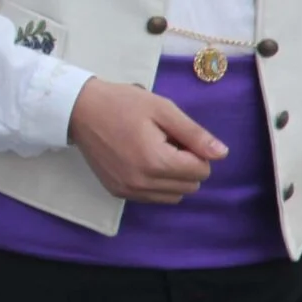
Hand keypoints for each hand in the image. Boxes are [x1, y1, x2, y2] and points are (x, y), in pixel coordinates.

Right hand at [66, 77, 225, 202]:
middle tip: (165, 141)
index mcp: (156, 161)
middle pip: (191, 185)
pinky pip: (153, 198)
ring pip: (174, 196)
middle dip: (186, 164)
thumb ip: (194, 134)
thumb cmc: (123, 104)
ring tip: (154, 152)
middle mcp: (142, 183)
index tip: (175, 134)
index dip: (195, 150)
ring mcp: (128, 191)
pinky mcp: (118, 193)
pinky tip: (142, 162)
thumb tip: (222, 154)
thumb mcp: (163, 110)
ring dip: (173, 177)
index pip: (201, 170)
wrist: (79, 110)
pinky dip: (157, 184)